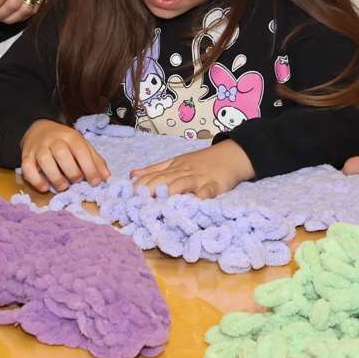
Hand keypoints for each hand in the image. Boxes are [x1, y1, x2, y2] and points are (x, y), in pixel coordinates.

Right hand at [20, 119, 109, 192]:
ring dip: (56, 177)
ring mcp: (38, 147)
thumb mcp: (82, 145)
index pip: (81, 150)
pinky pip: (27, 168)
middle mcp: (54, 140)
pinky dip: (36, 180)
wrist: (39, 129)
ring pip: (44, 160)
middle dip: (72, 171)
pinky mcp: (26, 156)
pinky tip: (45, 187)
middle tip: (77, 181)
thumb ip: (95, 160)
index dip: (90, 167)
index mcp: (71, 136)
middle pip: (62, 153)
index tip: (95, 182)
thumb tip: (106, 177)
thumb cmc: (64, 141)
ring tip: (63, 186)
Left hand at [131, 141, 254, 198]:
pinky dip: (201, 196)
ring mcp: (199, 178)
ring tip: (160, 202)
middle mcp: (183, 172)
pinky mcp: (215, 185)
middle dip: (151, 189)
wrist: (230, 155)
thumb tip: (132, 175)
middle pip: (164, 179)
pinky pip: (207, 191)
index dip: (141, 184)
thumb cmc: (201, 161)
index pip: (154, 175)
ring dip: (171, 191)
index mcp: (173, 167)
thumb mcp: (176, 162)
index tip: (128, 194)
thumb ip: (154, 170)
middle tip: (138, 201)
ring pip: (183, 183)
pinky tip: (195, 202)